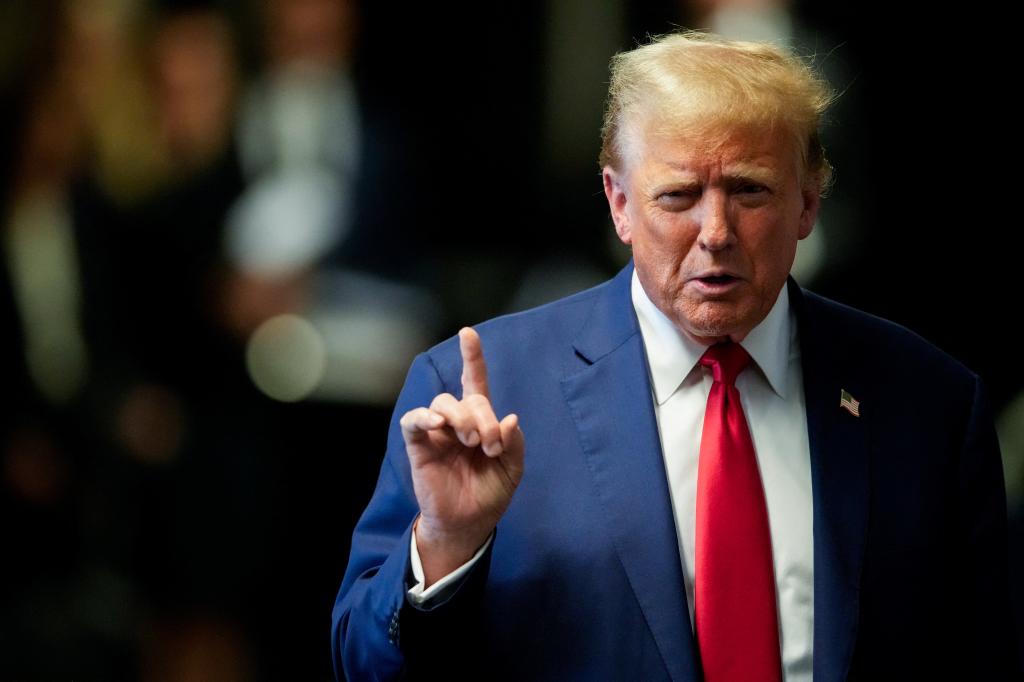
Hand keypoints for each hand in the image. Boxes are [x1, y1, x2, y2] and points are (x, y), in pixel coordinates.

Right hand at [400, 327, 524, 585]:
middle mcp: (458, 422)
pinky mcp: (420, 445)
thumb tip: (509, 419)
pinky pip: (414, 422)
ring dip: (461, 417)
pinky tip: (438, 424)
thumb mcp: (512, 469)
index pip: (474, 382)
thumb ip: (514, 444)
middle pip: (466, 398)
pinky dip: (424, 417)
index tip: (469, 334)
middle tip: (489, 445)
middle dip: (483, 417)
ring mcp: (438, 432)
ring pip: (442, 404)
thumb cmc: (489, 494)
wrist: (469, 524)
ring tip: (471, 440)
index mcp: (481, 422)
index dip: (472, 358)